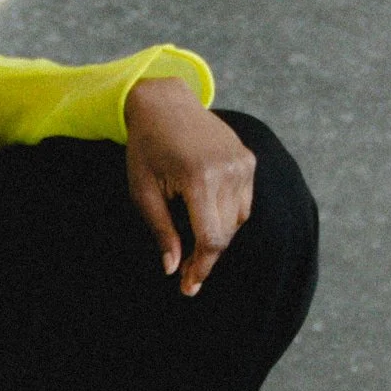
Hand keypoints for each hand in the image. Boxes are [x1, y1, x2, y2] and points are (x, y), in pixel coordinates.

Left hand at [124, 75, 254, 296]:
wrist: (164, 103)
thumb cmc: (146, 148)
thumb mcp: (143, 191)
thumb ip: (162, 230)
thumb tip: (173, 268)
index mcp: (199, 178)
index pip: (210, 239)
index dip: (201, 268)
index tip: (188, 287)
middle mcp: (228, 171)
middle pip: (225, 233)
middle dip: (206, 258)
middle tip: (187, 275)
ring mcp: (242, 163)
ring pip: (237, 221)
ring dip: (218, 236)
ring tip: (192, 239)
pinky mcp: (248, 159)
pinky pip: (244, 202)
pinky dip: (227, 215)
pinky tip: (206, 214)